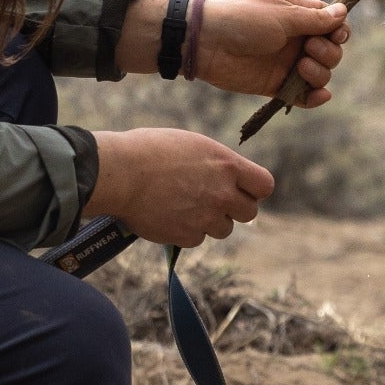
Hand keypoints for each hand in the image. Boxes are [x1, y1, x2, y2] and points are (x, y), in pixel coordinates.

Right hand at [85, 128, 274, 246]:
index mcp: (226, 164)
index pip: (265, 185)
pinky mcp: (187, 236)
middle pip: (249, 213)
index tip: (240, 188)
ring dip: (210, 221)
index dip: (253, 189)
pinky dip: (186, 231)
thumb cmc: (148, 150)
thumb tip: (224, 176)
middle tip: (212, 200)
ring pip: (224, 229)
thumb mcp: (191, 145)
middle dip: (234, 209)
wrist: (120, 173)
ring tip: (185, 206)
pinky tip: (168, 215)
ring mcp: (206, 217)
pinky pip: (197, 238)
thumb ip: (215, 164)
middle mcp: (222, 193)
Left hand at [192, 0, 349, 104]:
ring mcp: (287, 63)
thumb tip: (343, 12)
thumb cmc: (243, 20)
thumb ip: (313, 18)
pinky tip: (319, 95)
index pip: (331, 23)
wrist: (208, 43)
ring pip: (321, 74)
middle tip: (308, 48)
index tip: (335, 34)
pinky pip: (303, 96)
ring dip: (320, 73)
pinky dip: (315, 98)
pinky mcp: (276, 85)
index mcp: (297, 15)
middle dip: (328, 52)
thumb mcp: (282, 15)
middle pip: (331, 51)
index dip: (338, 30)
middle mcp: (295, 40)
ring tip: (301, 66)